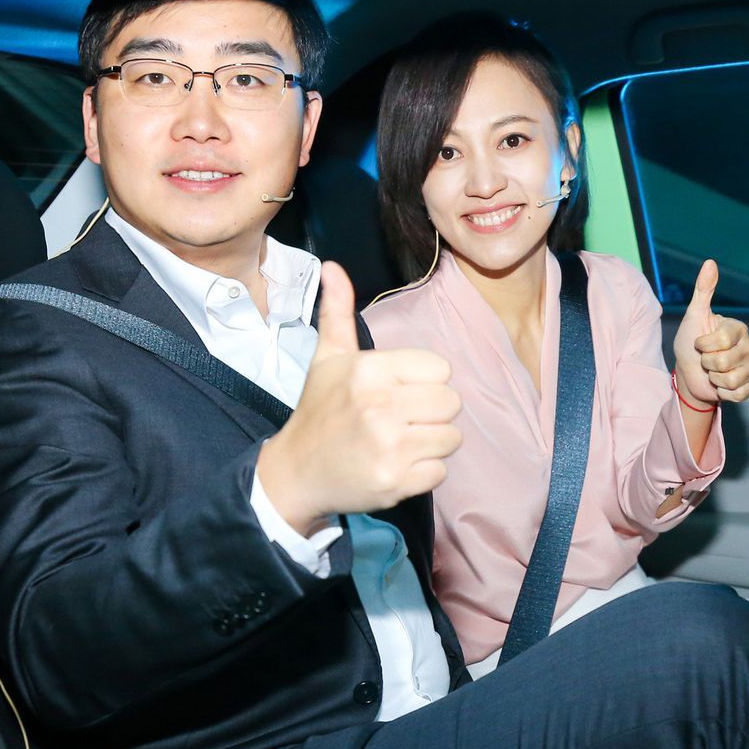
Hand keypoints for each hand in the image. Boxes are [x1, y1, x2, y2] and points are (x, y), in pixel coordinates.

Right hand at [257, 262, 462, 533]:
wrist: (296, 472)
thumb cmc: (319, 410)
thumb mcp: (327, 358)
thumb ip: (338, 312)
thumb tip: (332, 266)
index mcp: (369, 371)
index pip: (441, 370)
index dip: (424, 382)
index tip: (399, 393)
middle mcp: (380, 407)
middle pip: (451, 403)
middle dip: (432, 413)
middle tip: (402, 421)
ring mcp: (389, 447)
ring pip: (451, 437)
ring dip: (431, 443)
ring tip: (400, 443)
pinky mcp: (395, 482)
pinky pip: (440, 471)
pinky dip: (423, 473)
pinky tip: (397, 466)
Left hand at [671, 260, 748, 405]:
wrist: (688, 374)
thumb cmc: (690, 343)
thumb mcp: (694, 316)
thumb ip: (703, 290)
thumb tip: (710, 262)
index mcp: (738, 328)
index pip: (721, 340)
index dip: (703, 345)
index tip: (700, 343)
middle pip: (724, 361)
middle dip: (707, 363)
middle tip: (706, 359)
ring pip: (730, 379)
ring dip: (714, 378)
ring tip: (713, 371)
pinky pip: (737, 393)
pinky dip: (722, 392)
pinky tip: (721, 384)